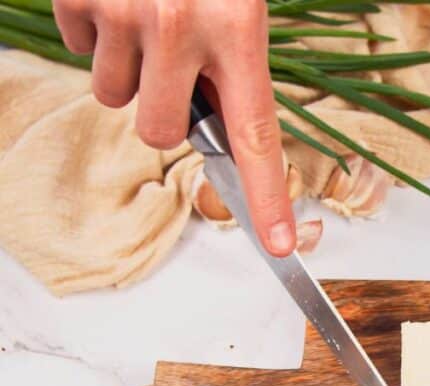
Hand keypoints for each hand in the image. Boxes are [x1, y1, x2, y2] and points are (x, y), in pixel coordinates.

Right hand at [53, 0, 295, 255]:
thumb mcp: (239, 3)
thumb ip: (231, 64)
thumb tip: (213, 125)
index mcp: (239, 28)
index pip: (257, 134)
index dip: (269, 195)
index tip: (278, 245)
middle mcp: (179, 26)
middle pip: (159, 131)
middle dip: (160, 111)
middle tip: (171, 66)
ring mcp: (122, 11)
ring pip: (111, 95)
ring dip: (125, 69)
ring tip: (144, 17)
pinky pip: (79, 49)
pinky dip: (94, 31)